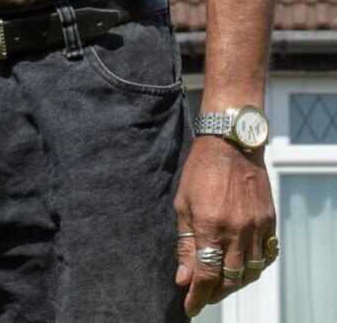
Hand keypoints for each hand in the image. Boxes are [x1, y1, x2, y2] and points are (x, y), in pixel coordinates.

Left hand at [174, 136, 275, 316]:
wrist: (232, 145)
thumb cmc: (200, 172)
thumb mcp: (182, 205)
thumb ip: (184, 243)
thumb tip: (182, 277)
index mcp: (210, 227)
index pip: (205, 275)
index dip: (197, 296)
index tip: (189, 307)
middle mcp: (236, 231)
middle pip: (230, 279)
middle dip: (214, 294)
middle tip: (202, 297)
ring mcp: (256, 228)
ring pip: (250, 272)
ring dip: (234, 284)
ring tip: (219, 285)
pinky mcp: (269, 222)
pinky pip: (266, 256)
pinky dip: (254, 268)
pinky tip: (242, 268)